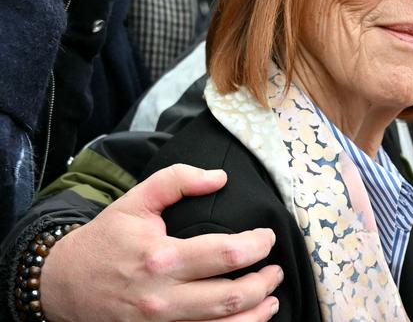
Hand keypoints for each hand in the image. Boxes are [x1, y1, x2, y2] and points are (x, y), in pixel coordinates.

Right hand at [41, 164, 282, 321]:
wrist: (63, 283)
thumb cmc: (106, 239)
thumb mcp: (137, 199)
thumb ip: (178, 180)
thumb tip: (220, 177)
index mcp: (162, 257)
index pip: (225, 254)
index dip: (257, 245)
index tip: (268, 237)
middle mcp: (163, 297)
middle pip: (230, 297)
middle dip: (264, 283)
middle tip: (276, 269)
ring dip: (256, 314)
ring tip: (271, 298)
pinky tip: (247, 320)